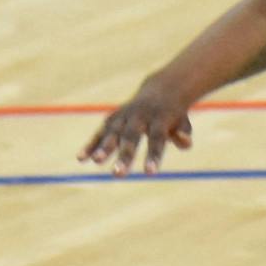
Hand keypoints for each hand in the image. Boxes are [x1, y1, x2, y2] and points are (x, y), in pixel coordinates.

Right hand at [79, 76, 193, 176]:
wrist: (160, 91)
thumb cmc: (173, 115)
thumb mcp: (183, 122)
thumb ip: (184, 133)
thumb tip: (185, 142)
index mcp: (159, 118)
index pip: (156, 138)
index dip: (153, 155)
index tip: (149, 173)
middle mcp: (139, 116)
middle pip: (131, 137)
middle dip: (124, 155)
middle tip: (118, 175)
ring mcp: (124, 116)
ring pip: (113, 132)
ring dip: (104, 147)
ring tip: (96, 161)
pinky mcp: (112, 119)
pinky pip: (100, 132)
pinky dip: (91, 144)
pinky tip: (81, 158)